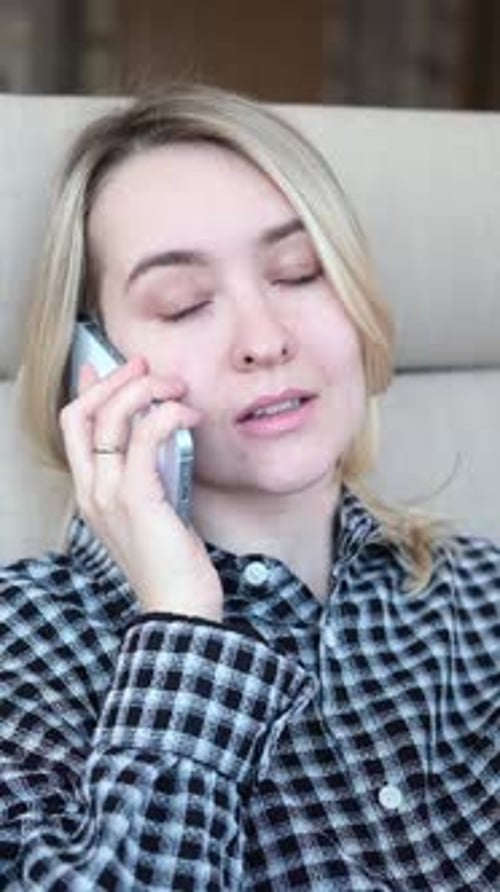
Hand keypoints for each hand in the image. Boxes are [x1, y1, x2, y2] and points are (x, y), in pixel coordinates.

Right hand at [60, 356, 222, 621]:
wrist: (178, 610)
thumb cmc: (172, 564)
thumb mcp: (154, 512)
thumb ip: (149, 476)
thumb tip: (159, 435)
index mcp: (92, 494)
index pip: (74, 429)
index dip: (89, 391)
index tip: (108, 366)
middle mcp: (92, 492)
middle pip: (82, 416)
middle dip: (114, 380)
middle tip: (147, 367)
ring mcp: (110, 496)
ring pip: (111, 419)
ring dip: (145, 390)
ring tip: (176, 387)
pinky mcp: (138, 498)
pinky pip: (145, 438)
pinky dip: (167, 415)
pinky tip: (188, 415)